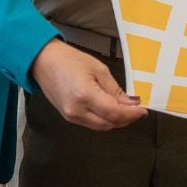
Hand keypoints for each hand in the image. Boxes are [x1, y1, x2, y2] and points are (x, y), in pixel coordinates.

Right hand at [30, 39, 146, 130]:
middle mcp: (77, 110)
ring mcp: (71, 116)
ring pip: (102, 126)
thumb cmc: (68, 60)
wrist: (44, 62)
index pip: (115, 113)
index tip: (142, 110)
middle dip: (126, 119)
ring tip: (127, 110)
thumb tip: (129, 103)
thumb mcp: (98, 69)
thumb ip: (115, 89)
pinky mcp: (69, 117)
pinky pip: (92, 124)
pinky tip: (112, 111)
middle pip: (109, 123)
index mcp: (85, 95)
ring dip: (116, 121)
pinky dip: (105, 120)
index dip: (131, 114)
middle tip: (137, 110)